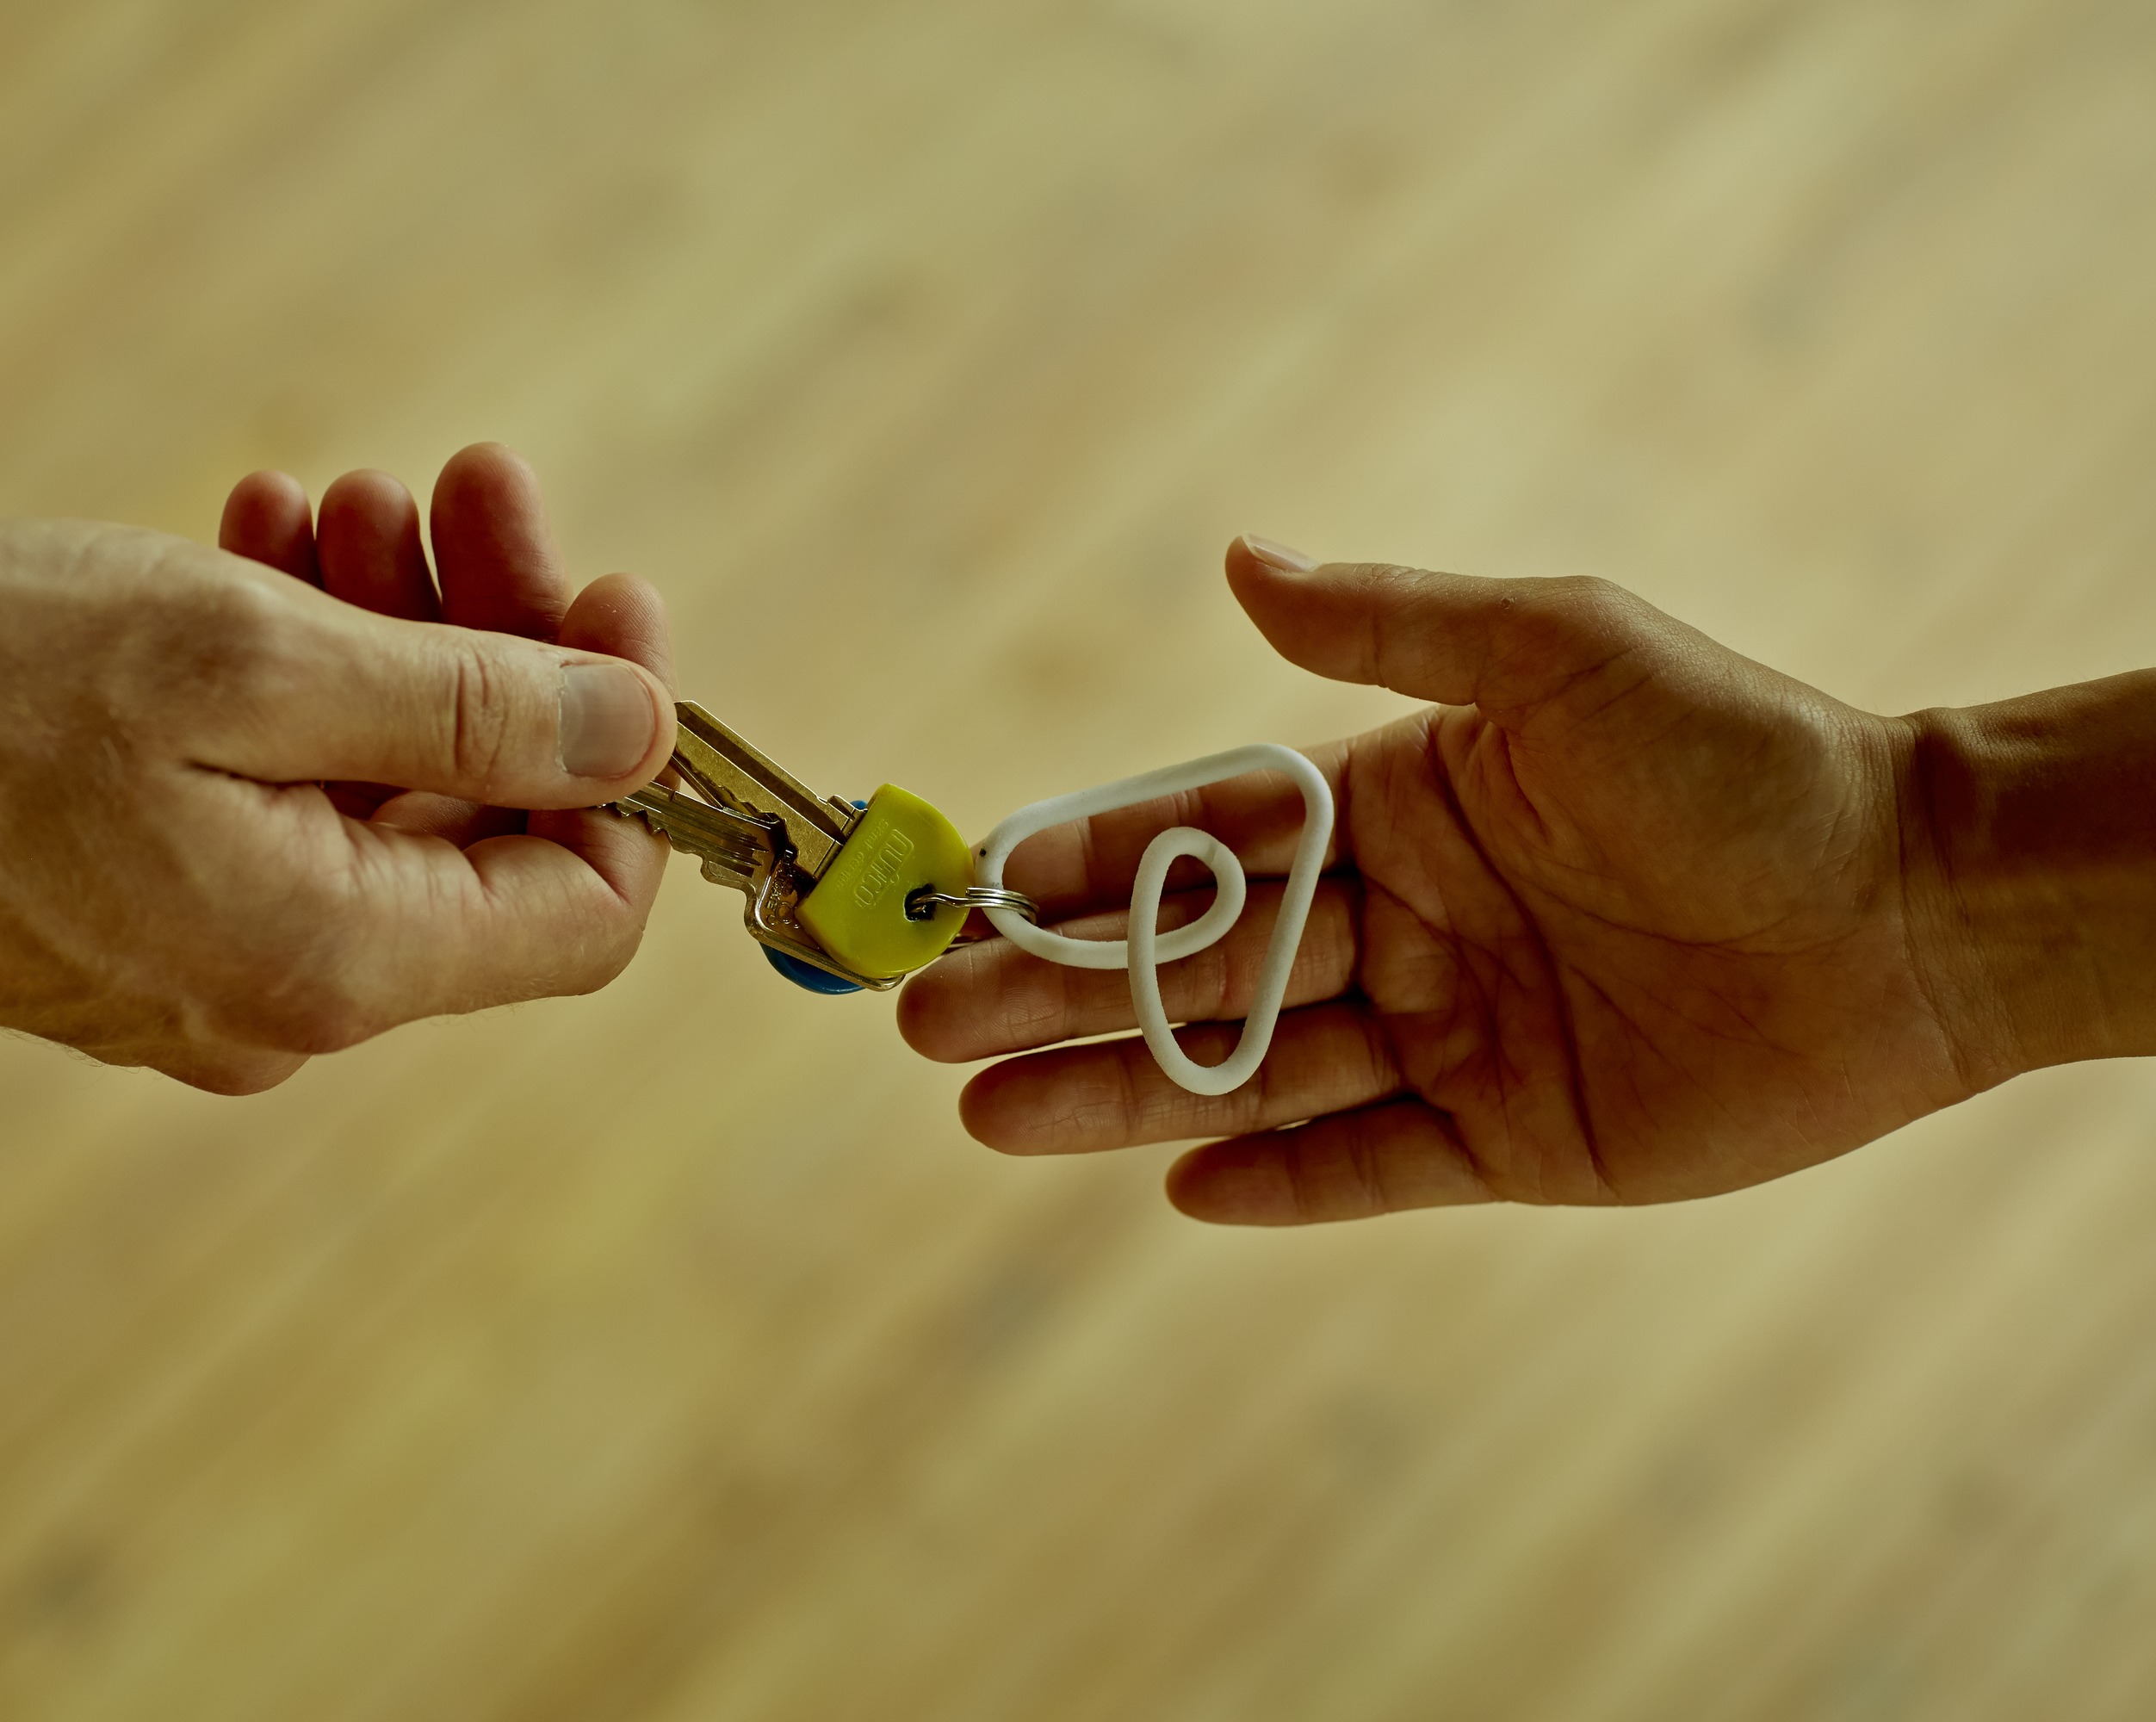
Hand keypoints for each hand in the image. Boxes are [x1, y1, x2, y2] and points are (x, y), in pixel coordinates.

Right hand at [0, 444, 674, 1091]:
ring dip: (390, 631)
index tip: (609, 597)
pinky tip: (263, 550)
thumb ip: (472, 707)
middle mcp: (292, 997)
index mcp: (337, 960)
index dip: (626, 753)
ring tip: (337, 503)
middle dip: (494, 638)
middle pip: (484, 823)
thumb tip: (643, 732)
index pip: (587, 905)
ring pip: (379, 792)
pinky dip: (296, 677)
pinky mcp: (150, 919)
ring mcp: (217, 965)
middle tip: (460, 488)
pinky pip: (280, 800)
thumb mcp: (242, 659)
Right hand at [899, 541, 1987, 1224]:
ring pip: (1249, 1069)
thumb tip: (1239, 558)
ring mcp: (1449, 1030)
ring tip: (986, 1111)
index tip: (965, 881)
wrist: (1915, 909)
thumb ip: (1392, 625)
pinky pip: (1367, 1164)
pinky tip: (1171, 1186)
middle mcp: (1401, 916)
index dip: (1077, 859)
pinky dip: (1274, 1182)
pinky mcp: (1513, 1137)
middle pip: (1190, 961)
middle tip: (923, 1017)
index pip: (1196, 833)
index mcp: (1393, 800)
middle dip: (1055, 987)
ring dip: (1119, 1090)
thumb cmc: (1742, 756)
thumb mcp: (1562, 652)